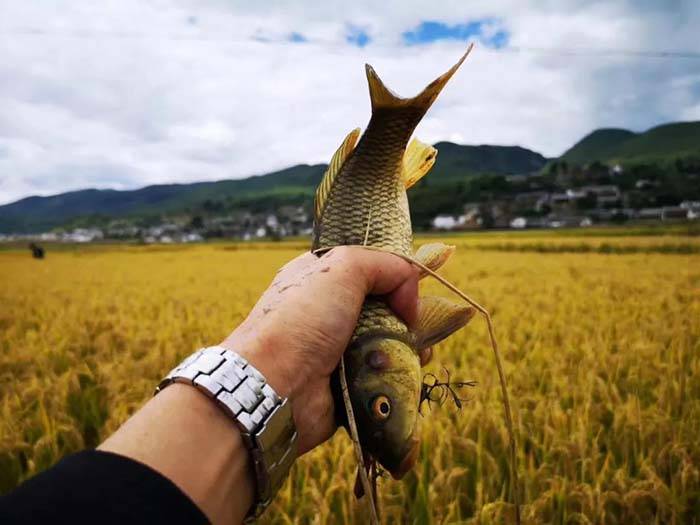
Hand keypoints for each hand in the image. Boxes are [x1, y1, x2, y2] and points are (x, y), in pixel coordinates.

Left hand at [222, 246, 419, 454]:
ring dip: (409, 349)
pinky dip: (399, 376)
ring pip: (390, 344)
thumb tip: (411, 296)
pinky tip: (405, 374)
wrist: (275, 386)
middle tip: (414, 326)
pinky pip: (385, 377)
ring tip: (417, 354)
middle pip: (386, 308)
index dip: (394, 277)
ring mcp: (339, 350)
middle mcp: (330, 312)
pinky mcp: (349, 384)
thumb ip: (385, 264)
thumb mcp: (342, 267)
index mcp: (322, 278)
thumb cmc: (301, 319)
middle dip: (408, 317)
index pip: (369, 269)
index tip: (410, 289)